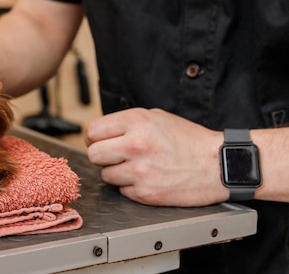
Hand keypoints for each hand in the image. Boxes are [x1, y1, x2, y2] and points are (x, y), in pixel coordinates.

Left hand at [85, 108, 228, 206]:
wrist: (218, 165)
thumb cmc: (189, 140)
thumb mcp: (156, 117)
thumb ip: (126, 123)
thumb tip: (100, 133)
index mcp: (136, 121)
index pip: (92, 132)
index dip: (94, 138)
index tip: (100, 141)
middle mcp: (135, 145)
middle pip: (93, 154)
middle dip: (102, 155)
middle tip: (115, 155)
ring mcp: (139, 171)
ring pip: (105, 175)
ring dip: (116, 172)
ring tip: (137, 166)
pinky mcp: (145, 193)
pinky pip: (122, 190)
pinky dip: (130, 186)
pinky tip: (148, 178)